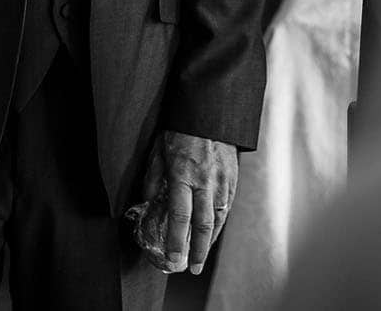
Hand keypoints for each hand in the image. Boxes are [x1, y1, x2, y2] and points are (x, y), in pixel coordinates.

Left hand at [138, 130, 237, 274]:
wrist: (209, 111)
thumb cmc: (179, 131)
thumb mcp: (158, 153)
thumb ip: (153, 180)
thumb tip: (148, 204)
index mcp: (183, 175)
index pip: (180, 216)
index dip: (177, 241)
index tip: (173, 259)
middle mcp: (204, 181)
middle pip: (203, 224)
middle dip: (197, 250)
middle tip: (192, 268)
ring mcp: (221, 180)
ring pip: (218, 218)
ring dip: (210, 241)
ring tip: (201, 257)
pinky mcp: (232, 177)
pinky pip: (226, 205)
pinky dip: (220, 223)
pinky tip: (213, 232)